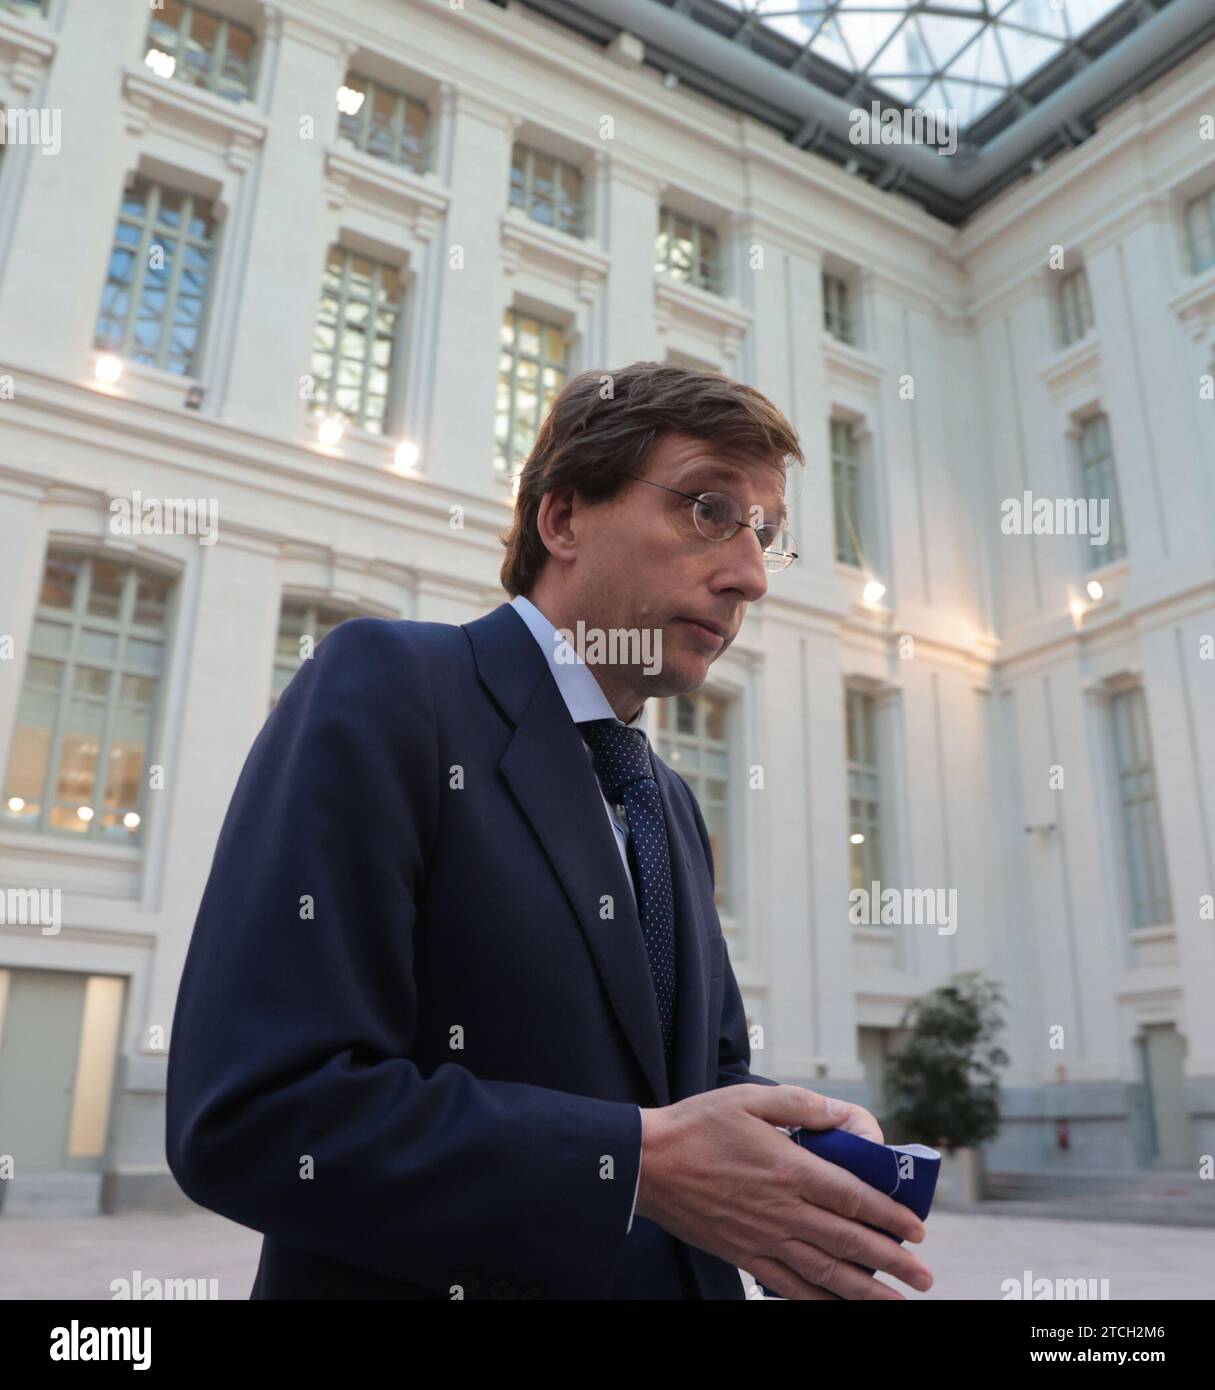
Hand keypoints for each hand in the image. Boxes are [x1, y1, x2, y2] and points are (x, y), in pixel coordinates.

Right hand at [635, 1083, 933, 1300]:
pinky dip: (820, 1301)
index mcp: (788, 1168)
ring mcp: (764, 1238)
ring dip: (866, 1290)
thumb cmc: (698, 1125)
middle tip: (923, 1276)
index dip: (889, 1215)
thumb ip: (801, 1105)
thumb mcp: (749, 1098)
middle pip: (849, 1241)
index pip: (853, 1196)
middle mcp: (783, 1209)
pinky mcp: (745, 1256)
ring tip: (898, 1301)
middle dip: (892, 1262)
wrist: (649, 1164)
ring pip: (826, 1272)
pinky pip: (790, 1286)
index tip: (916, 1229)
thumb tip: (843, 1113)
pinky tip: (840, 1307)